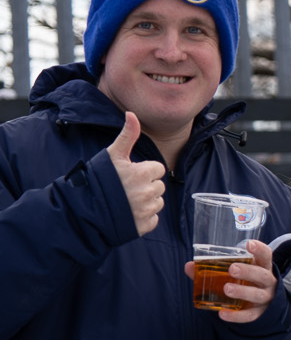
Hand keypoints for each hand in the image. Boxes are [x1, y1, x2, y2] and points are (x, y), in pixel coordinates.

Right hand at [108, 112, 165, 237]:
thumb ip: (127, 135)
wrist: (81, 209)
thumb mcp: (112, 154)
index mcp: (142, 173)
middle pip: (159, 186)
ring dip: (146, 202)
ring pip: (158, 202)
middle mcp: (147, 192)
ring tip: (126, 200)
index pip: (158, 169)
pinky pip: (153, 219)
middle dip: (146, 186)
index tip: (130, 174)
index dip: (144, 170)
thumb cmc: (97, 178)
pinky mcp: (144, 226)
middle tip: (126, 188)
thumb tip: (132, 113)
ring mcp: (146, 210)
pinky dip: (143, 218)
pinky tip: (128, 213)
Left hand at [185, 237, 278, 323]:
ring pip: (257, 295)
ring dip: (242, 292)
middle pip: (262, 275)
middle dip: (248, 272)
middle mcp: (267, 282)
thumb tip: (189, 266)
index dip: (259, 250)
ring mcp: (265, 298)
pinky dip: (236, 316)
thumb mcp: (236, 272)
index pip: (266, 255)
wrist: (260, 303)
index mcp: (262, 267)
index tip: (249, 244)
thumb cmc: (246, 281)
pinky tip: (222, 313)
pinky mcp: (258, 313)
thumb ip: (214, 268)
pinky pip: (249, 315)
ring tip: (227, 289)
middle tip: (232, 269)